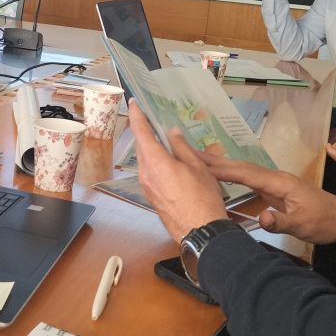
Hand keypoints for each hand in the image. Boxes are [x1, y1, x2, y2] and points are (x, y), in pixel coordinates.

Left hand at [128, 102, 226, 241]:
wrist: (200, 231)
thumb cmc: (202, 197)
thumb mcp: (197, 166)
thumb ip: (181, 147)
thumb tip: (172, 133)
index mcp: (155, 162)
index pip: (141, 132)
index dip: (137, 116)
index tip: (133, 103)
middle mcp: (145, 173)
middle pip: (141, 146)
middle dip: (144, 131)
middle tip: (150, 118)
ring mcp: (146, 186)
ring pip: (145, 160)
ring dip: (151, 148)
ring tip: (162, 139)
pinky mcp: (151, 196)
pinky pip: (149, 173)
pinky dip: (154, 162)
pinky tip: (167, 162)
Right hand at [200, 153, 335, 254]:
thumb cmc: (325, 222)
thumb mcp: (304, 225)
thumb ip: (281, 222)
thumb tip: (260, 218)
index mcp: (280, 182)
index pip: (246, 173)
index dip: (223, 169)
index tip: (200, 164)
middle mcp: (276, 177)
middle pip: (242, 167)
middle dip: (216, 161)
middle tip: (189, 154)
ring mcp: (275, 182)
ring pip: (244, 170)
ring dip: (222, 165)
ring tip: (198, 161)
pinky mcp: (276, 189)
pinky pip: (249, 178)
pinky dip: (232, 174)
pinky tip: (221, 175)